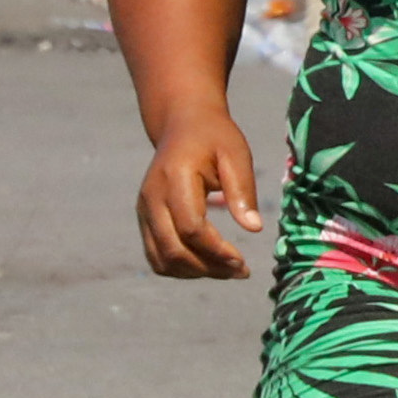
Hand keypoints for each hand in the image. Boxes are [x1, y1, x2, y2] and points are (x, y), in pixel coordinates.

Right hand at [134, 111, 262, 278]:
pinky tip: (208, 263)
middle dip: (208, 268)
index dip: (216, 251)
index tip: (243, 262)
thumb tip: (254, 229)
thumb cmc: (214, 137)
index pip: (191, 228)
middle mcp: (152, 198)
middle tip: (241, 272)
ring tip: (227, 270)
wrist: (182, 124)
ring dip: (195, 273)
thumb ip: (242, 191)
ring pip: (161, 259)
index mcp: (175, 178)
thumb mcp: (236, 155)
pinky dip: (181, 267)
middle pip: (173, 250)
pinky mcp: (144, 219)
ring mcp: (144, 210)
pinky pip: (157, 255)